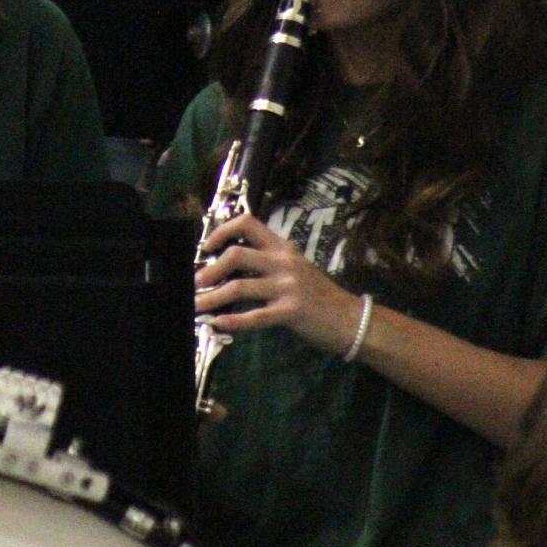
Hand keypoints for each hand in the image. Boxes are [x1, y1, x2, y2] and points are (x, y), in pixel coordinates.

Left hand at [195, 211, 361, 356]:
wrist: (352, 318)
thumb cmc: (320, 295)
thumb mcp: (295, 268)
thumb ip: (268, 262)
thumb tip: (229, 265)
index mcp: (283, 247)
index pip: (248, 223)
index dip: (222, 231)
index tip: (207, 247)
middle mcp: (283, 261)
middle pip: (236, 254)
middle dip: (210, 269)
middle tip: (195, 283)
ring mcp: (288, 286)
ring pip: (239, 287)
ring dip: (212, 298)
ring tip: (197, 306)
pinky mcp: (291, 312)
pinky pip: (255, 316)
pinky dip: (232, 321)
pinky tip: (218, 323)